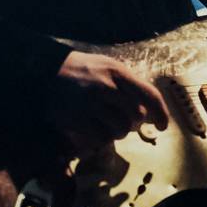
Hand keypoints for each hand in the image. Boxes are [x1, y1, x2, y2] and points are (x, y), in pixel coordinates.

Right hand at [46, 51, 168, 154]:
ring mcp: (91, 103)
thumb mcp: (106, 66)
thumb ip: (127, 83)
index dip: (161, 114)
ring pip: (121, 130)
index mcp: (117, 71)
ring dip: (117, 133)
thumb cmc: (79, 70)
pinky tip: (93, 131)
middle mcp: (107, 86)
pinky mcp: (77, 118)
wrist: (42, 71)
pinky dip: (101, 140)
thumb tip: (148, 109)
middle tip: (123, 123)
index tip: (163, 126)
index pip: (149, 95)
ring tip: (105, 125)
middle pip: (137, 116)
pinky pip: (101, 139)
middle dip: (133, 124)